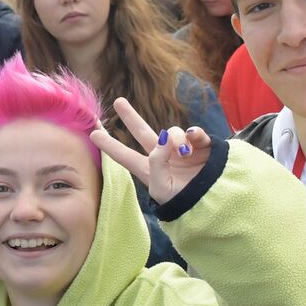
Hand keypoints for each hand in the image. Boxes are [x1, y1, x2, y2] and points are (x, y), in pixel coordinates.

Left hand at [90, 98, 213, 206]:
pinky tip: (194, 137)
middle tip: (118, 101)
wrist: (212, 203)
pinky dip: (194, 133)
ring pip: (171, 132)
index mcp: (149, 170)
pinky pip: (195, 133)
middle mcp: (162, 156)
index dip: (109, 145)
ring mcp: (181, 150)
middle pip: (142, 132)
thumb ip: (158, 162)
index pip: (124, 155)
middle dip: (130, 116)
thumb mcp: (162, 188)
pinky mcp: (200, 147)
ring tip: (184, 152)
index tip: (93, 133)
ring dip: (176, 138)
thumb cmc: (183, 202)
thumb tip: (163, 136)